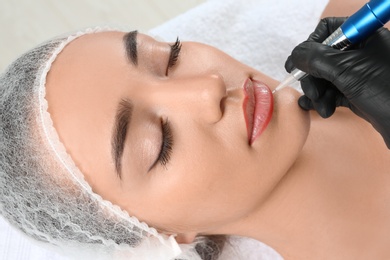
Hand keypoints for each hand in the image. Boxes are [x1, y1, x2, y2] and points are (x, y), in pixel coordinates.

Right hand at [285, 17, 389, 147]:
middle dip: (312, 76)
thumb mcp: (345, 71)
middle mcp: (362, 52)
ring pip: (325, 76)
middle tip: (311, 92)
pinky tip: (320, 109)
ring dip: (317, 92)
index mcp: (365, 37)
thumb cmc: (386, 92)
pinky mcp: (358, 92)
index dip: (310, 45)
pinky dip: (323, 100)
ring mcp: (360, 73)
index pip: (329, 29)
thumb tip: (295, 54)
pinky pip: (332, 92)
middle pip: (322, 56)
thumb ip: (315, 59)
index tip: (297, 63)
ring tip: (320, 105)